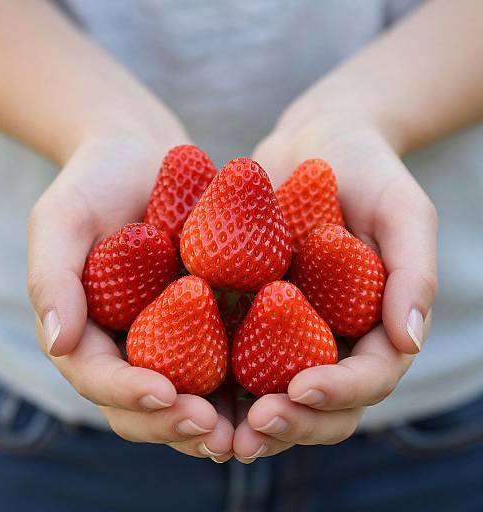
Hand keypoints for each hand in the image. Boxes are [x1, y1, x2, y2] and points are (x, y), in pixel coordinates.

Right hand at [28, 125, 233, 460]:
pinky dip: (250, 381)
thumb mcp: (63, 220)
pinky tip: (280, 389)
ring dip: (219, 422)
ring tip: (253, 430)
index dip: (128, 394)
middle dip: (177, 424)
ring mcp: (175, 338)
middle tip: (215, 433)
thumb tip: (58, 342)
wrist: (147, 158)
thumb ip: (52, 278)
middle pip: (148, 405)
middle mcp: (134, 346)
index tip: (164, 393)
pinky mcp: (213, 321)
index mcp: (91, 333)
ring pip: (192, 396)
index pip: (101, 379)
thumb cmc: (97, 184)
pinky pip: (230, 359)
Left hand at [233, 110, 436, 460]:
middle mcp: (330, 338)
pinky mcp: (248, 314)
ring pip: (272, 392)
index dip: (339, 393)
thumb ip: (412, 273)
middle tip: (253, 429)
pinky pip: (230, 352)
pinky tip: (181, 387)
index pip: (367, 378)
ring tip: (214, 432)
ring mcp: (287, 330)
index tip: (301, 388)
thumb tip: (409, 341)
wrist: (313, 144)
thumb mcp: (402, 211)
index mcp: (373, 326)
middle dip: (291, 423)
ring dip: (246, 420)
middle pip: (318, 402)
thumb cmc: (366, 171)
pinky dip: (211, 378)